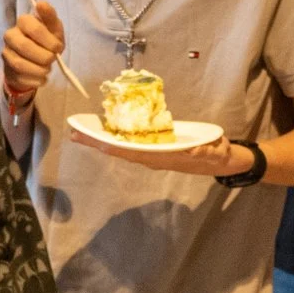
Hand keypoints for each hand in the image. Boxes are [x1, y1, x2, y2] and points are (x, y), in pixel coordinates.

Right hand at [0, 0, 64, 102]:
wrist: (36, 61)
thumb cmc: (47, 41)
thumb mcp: (53, 29)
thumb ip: (50, 17)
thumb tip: (41, 4)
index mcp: (23, 21)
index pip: (33, 27)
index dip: (48, 40)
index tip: (59, 47)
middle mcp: (10, 35)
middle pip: (25, 46)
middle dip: (44, 56)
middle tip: (52, 59)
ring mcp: (6, 53)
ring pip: (20, 64)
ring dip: (39, 70)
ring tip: (47, 69)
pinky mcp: (7, 70)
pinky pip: (20, 78)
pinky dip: (35, 80)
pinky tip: (42, 77)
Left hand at [85, 133, 249, 176]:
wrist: (219, 161)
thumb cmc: (214, 153)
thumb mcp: (212, 151)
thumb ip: (202, 151)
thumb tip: (191, 151)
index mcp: (162, 157)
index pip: (132, 152)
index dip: (112, 146)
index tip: (94, 141)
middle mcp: (152, 157)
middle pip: (119, 149)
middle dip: (97, 141)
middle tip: (73, 132)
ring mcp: (151, 153)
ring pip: (120, 147)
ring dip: (100, 139)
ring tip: (80, 131)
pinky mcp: (153, 147)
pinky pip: (128, 143)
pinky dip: (112, 137)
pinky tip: (101, 131)